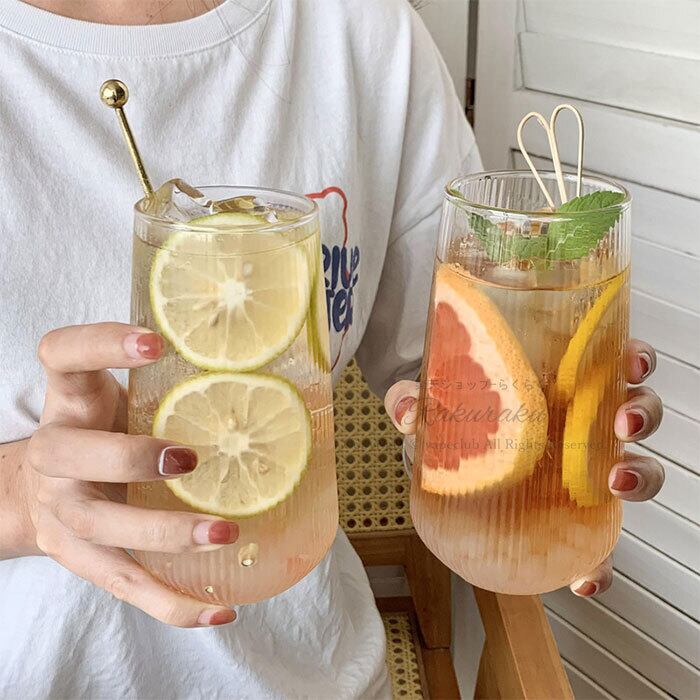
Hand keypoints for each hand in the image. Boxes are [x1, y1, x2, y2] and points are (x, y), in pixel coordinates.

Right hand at [18, 323, 238, 626]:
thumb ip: (166, 384)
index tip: (154, 342)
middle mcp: (54, 454)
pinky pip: (126, 586)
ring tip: (223, 533)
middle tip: (189, 457)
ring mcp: (63, 512)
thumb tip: (269, 369)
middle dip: (130, 457)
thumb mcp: (120, 398)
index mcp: (68, 401)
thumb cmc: (100, 431)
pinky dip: (173, 603)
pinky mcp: (82, 559)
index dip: (101, 344)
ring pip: (103, 529)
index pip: (62, 354)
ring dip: (163, 534)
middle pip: (72, 455)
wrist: (36, 492)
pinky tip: (220, 608)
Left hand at [384, 338, 663, 597]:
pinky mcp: (570, 518)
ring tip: (614, 484)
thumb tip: (408, 413)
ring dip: (639, 476)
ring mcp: (579, 470)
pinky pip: (598, 543)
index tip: (630, 364)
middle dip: (642, 414)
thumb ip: (411, 399)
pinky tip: (582, 577)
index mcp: (553, 384)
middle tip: (621, 424)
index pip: (607, 363)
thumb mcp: (428, 400)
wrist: (437, 458)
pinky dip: (599, 564)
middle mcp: (578, 424)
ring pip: (635, 469)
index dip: (633, 360)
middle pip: (634, 412)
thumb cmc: (448, 417)